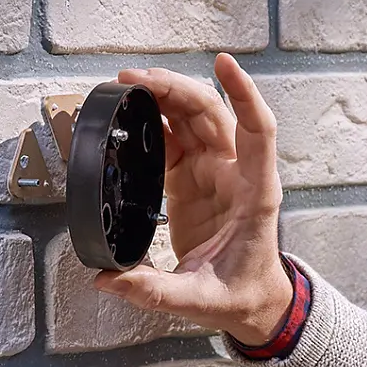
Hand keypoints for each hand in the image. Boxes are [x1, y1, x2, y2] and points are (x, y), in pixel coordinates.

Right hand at [92, 53, 292, 347]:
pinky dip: (158, 120)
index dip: (244, 94)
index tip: (224, 64)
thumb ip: (154, 291)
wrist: (252, 302)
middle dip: (176, 88)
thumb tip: (108, 279)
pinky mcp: (194, 179)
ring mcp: (215, 172)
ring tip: (128, 84)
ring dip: (165, 95)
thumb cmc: (240, 295)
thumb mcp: (199, 301)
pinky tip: (134, 110)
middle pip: (213, 113)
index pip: (258, 131)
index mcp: (253, 193)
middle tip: (135, 78)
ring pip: (195, 118)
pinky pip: (178, 138)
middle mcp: (236, 174)